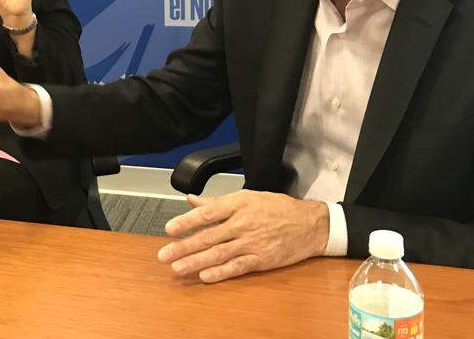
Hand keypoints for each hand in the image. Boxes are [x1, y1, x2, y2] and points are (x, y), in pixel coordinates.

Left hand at [157, 190, 328, 282]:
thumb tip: (191, 200)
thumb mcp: (247, 197)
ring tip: (177, 267)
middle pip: (208, 236)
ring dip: (195, 262)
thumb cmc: (276, 208)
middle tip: (164, 254)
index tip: (169, 229)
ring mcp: (252, 243)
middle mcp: (243, 223)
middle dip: (183, 246)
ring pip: (218, 254)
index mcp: (238, 204)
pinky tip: (204, 276)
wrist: (309, 224)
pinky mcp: (261, 260)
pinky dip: (220, 272)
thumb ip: (216, 202)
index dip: (186, 221)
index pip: (207, 213)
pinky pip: (236, 267)